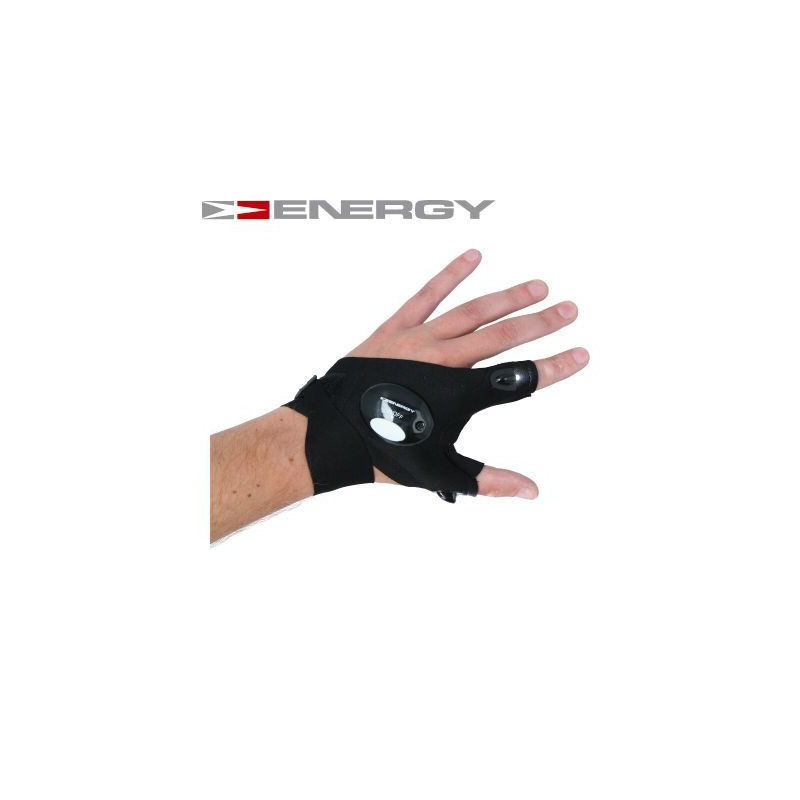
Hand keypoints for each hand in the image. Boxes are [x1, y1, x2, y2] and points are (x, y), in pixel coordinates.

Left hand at [348, 249, 588, 498]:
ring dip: (507, 298)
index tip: (580, 354)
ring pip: (472, 313)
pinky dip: (450, 276)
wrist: (330, 435)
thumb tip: (532, 491)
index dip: (554, 368)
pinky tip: (473, 257)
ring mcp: (418, 341)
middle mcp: (443, 361)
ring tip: (538, 287)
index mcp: (458, 395)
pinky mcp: (394, 329)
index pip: (518, 379)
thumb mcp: (440, 473)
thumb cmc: (384, 454)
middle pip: (502, 337)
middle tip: (570, 311)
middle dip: (540, 324)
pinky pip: (426, 296)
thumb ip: (490, 480)